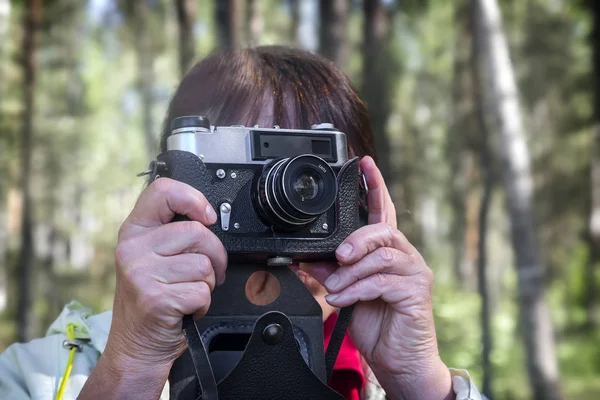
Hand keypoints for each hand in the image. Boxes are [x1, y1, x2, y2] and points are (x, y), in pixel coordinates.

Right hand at [83, 178, 226, 398]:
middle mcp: (133, 249)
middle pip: (198, 231)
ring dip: (207, 283)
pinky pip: (202, 291)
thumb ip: (171, 234)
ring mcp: (141, 273)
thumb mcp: (151, 258)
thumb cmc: (151, 302)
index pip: (163, 190)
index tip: (208, 216)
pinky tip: (184, 308)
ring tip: (186, 292)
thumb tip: (208, 216)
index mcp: (134, 231)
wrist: (135, 348)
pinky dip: (202, 304)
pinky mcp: (155, 298)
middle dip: (215, 256)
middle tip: (206, 273)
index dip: (193, 198)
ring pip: (204, 264)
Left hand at [303, 157, 451, 399]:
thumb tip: (307, 257)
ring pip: (381, 254)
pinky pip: (383, 280)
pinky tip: (342, 300)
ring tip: (335, 289)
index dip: (374, 186)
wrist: (399, 362)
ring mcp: (414, 273)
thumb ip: (332, 273)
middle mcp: (404, 257)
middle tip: (338, 256)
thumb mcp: (346, 294)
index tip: (364, 163)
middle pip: (382, 229)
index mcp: (387, 253)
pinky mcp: (416, 292)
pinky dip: (357, 289)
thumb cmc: (378, 326)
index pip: (383, 212)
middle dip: (356, 239)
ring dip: (351, 272)